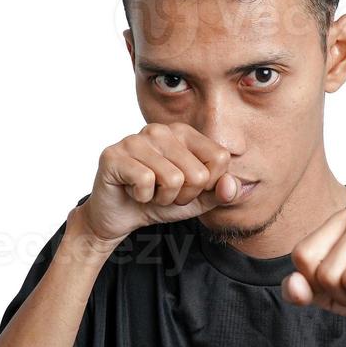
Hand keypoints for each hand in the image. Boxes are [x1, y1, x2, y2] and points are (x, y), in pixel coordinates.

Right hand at [78, 123, 243, 243]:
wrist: (119, 216)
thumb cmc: (157, 201)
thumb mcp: (197, 200)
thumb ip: (220, 192)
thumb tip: (232, 185)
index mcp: (184, 133)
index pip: (220, 158)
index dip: (207, 185)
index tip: (187, 187)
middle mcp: (161, 130)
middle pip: (198, 174)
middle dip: (183, 196)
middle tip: (163, 193)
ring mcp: (135, 139)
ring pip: (173, 179)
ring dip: (162, 198)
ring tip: (149, 192)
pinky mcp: (114, 155)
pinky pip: (145, 182)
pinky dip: (142, 197)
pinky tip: (132, 190)